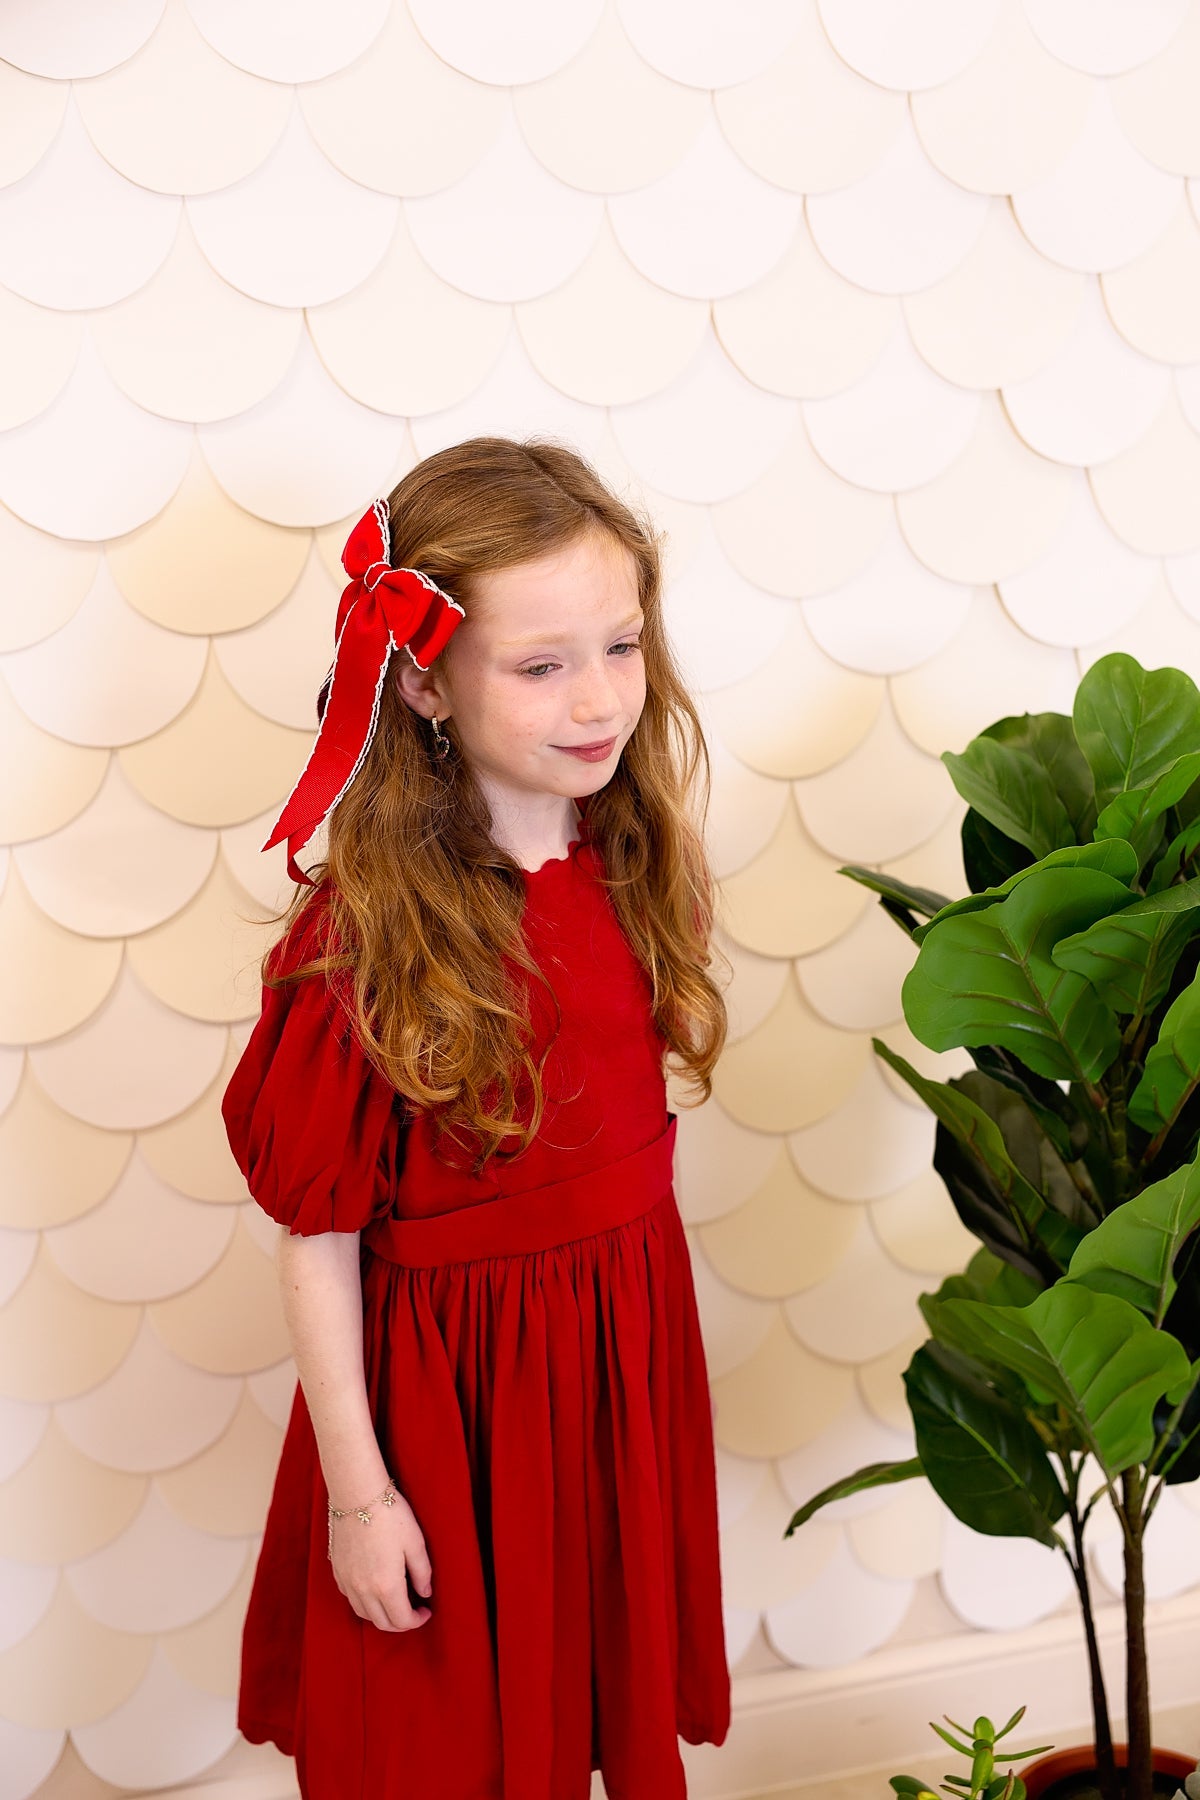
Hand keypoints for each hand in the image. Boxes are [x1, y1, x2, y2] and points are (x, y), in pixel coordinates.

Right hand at [330, 1487, 433, 1631]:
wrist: (357, 1493)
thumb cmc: (390, 1515)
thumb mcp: (415, 1542)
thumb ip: (422, 1572)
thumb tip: (425, 1593)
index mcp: (386, 1585)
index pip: (402, 1620)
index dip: (417, 1621)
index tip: (427, 1610)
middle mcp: (363, 1589)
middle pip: (382, 1623)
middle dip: (401, 1623)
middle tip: (414, 1611)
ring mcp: (347, 1581)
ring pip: (364, 1614)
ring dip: (382, 1615)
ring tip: (396, 1602)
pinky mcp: (337, 1571)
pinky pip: (351, 1598)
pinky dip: (365, 1603)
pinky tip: (375, 1589)